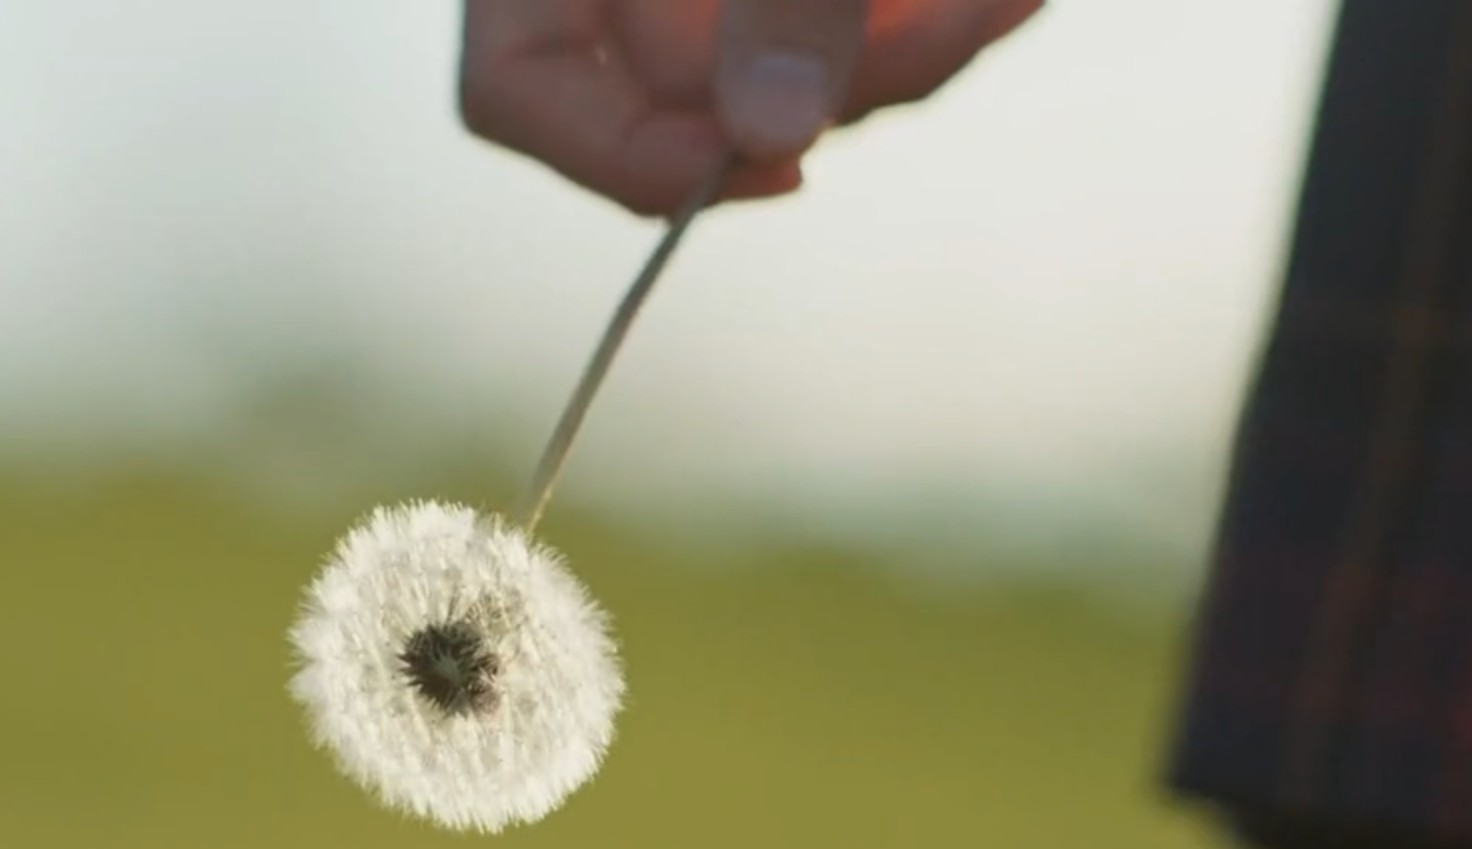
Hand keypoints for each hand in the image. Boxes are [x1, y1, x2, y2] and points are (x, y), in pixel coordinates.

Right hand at [460, 0, 1043, 215]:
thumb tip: (777, 140)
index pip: (517, 93)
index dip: (618, 158)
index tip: (764, 166)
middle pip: (683, 102)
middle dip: (822, 96)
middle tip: (952, 29)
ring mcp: (712, 0)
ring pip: (788, 85)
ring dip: (901, 62)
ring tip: (998, 2)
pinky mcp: (808, 4)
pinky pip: (854, 43)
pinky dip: (926, 27)